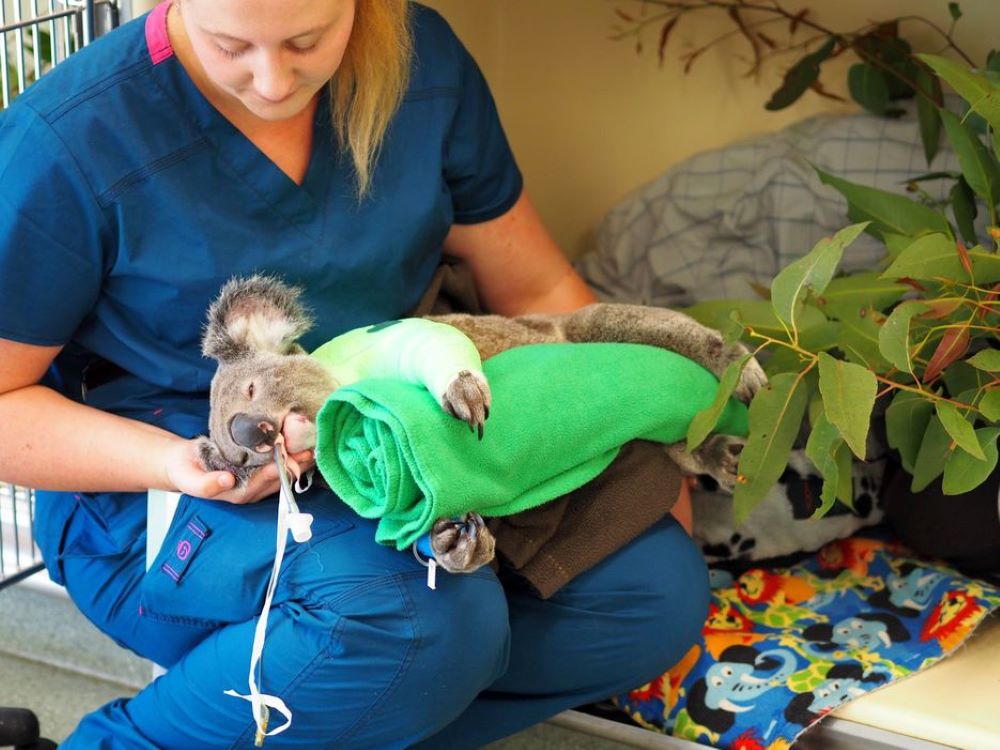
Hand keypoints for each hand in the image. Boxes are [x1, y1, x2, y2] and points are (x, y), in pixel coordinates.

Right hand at [162, 438, 313, 503]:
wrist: (184, 461)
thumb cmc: (186, 471)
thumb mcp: (188, 479)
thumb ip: (204, 485)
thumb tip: (225, 481)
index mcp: (240, 493)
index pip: (265, 483)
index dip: (277, 470)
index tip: (286, 456)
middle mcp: (255, 487)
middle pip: (281, 477)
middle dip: (295, 462)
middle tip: (306, 445)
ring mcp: (260, 476)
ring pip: (285, 468)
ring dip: (297, 455)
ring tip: (309, 438)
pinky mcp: (261, 463)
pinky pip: (280, 457)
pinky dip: (290, 448)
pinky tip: (299, 435)